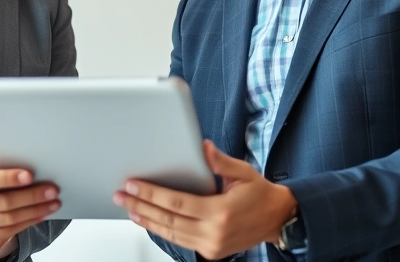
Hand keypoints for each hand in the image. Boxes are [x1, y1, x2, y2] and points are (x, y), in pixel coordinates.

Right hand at [0, 155, 59, 252]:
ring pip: (11, 219)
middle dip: (32, 196)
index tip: (29, 175)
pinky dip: (29, 222)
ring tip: (53, 202)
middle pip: (5, 202)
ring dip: (36, 211)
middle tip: (52, 189)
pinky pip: (11, 231)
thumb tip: (19, 153)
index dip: (8, 178)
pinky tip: (41, 213)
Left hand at [113, 140, 296, 259]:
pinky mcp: (211, 252)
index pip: (177, 202)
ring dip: (147, 220)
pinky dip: (162, 230)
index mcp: (221, 212)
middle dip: (141, 206)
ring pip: (171, 233)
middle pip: (168, 220)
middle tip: (121, 195)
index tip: (133, 184)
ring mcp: (212, 245)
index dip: (152, 193)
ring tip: (129, 208)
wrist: (278, 219)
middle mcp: (214, 232)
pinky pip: (181, 240)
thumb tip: (203, 147)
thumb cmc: (260, 194)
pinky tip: (148, 220)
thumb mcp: (243, 172)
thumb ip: (220, 161)